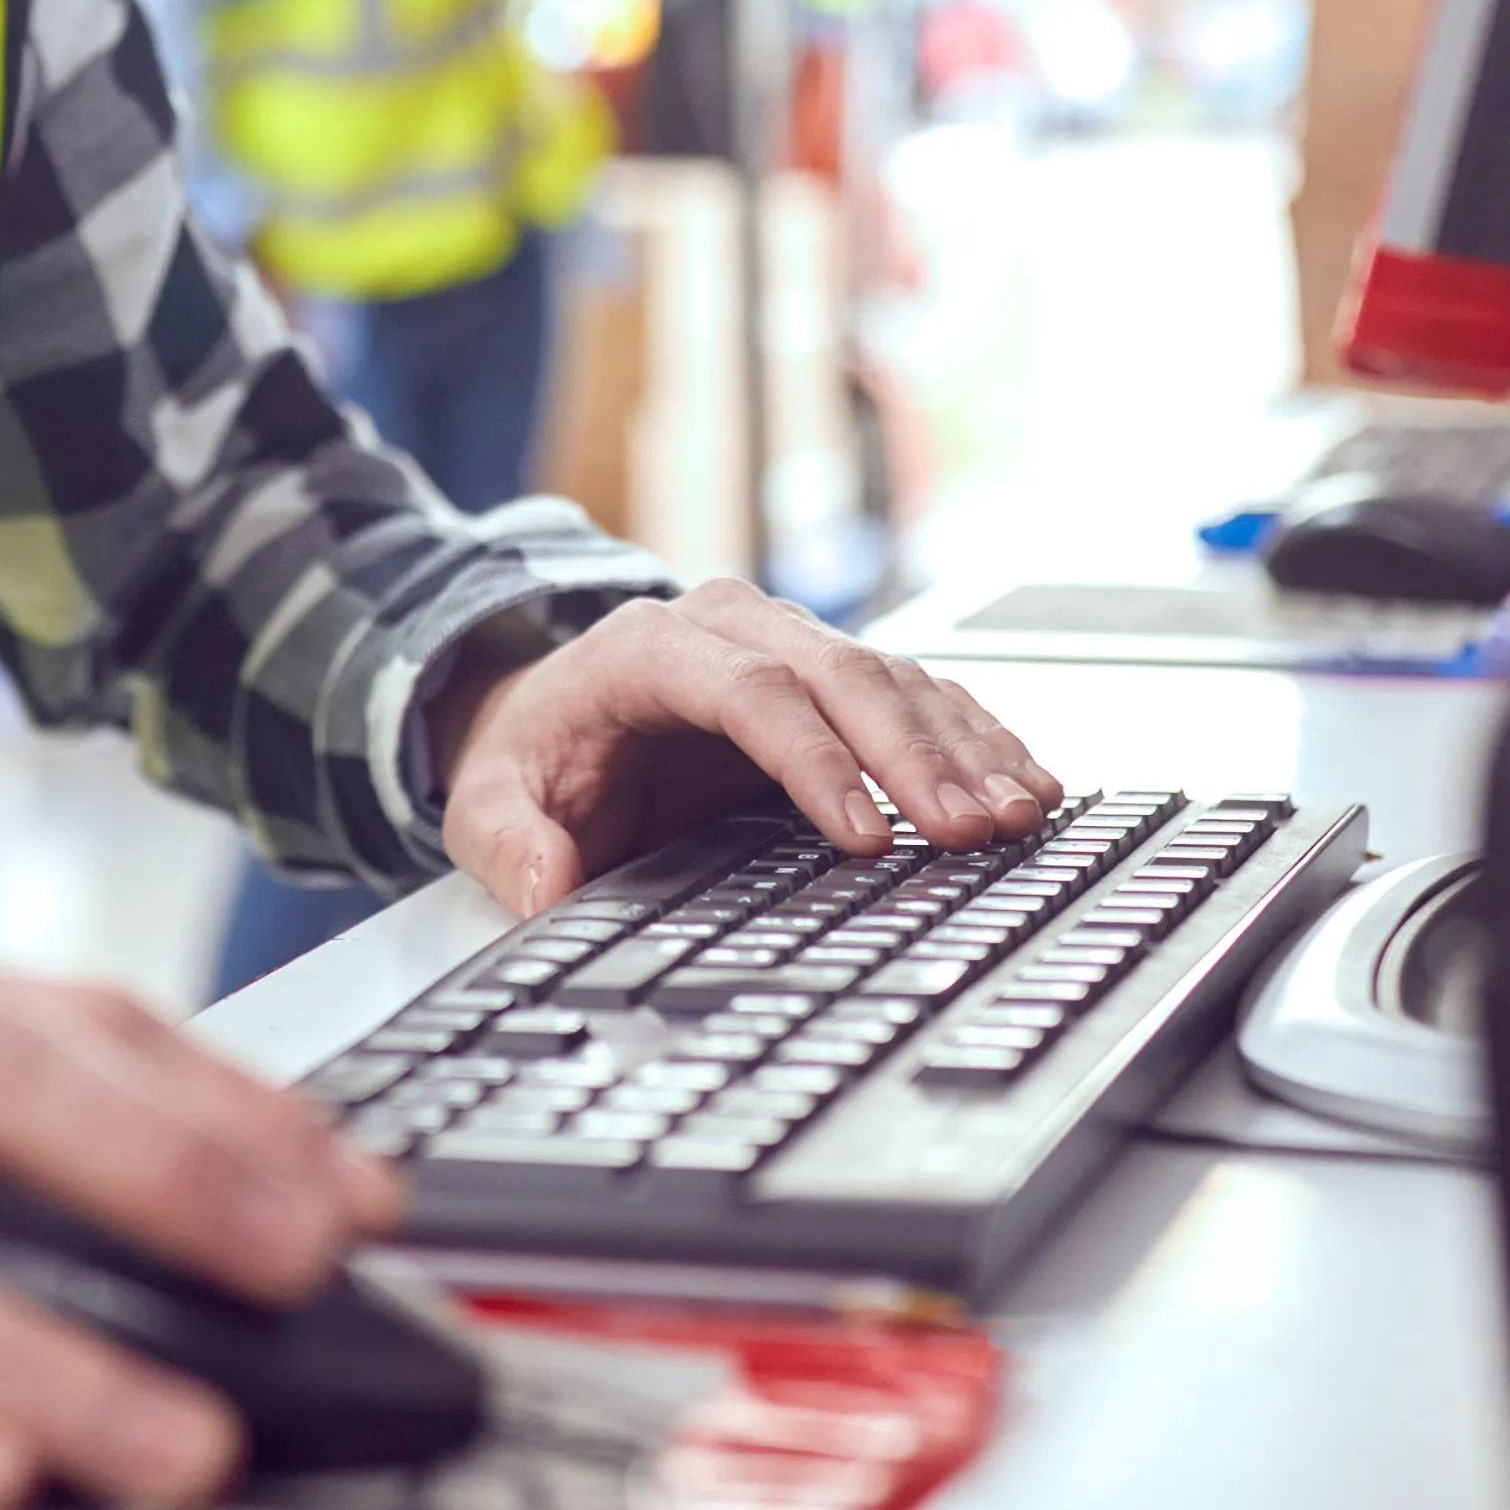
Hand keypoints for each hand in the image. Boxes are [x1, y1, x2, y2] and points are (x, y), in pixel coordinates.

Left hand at [438, 578, 1064, 911]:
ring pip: (892, 678)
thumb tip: (545, 883)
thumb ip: (506, 841)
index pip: (749, 693)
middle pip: (841, 676)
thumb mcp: (485, 801)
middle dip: (912, 755)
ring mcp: (791, 642)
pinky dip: (975, 736)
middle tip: (969, 828)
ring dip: (960, 746)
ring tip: (1015, 810)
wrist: (551, 709)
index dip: (814, 759)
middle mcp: (733, 625)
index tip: (864, 831)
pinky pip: (918, 693)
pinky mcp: (832, 675)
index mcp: (650, 646)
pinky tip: (1024, 780)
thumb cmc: (533, 756)